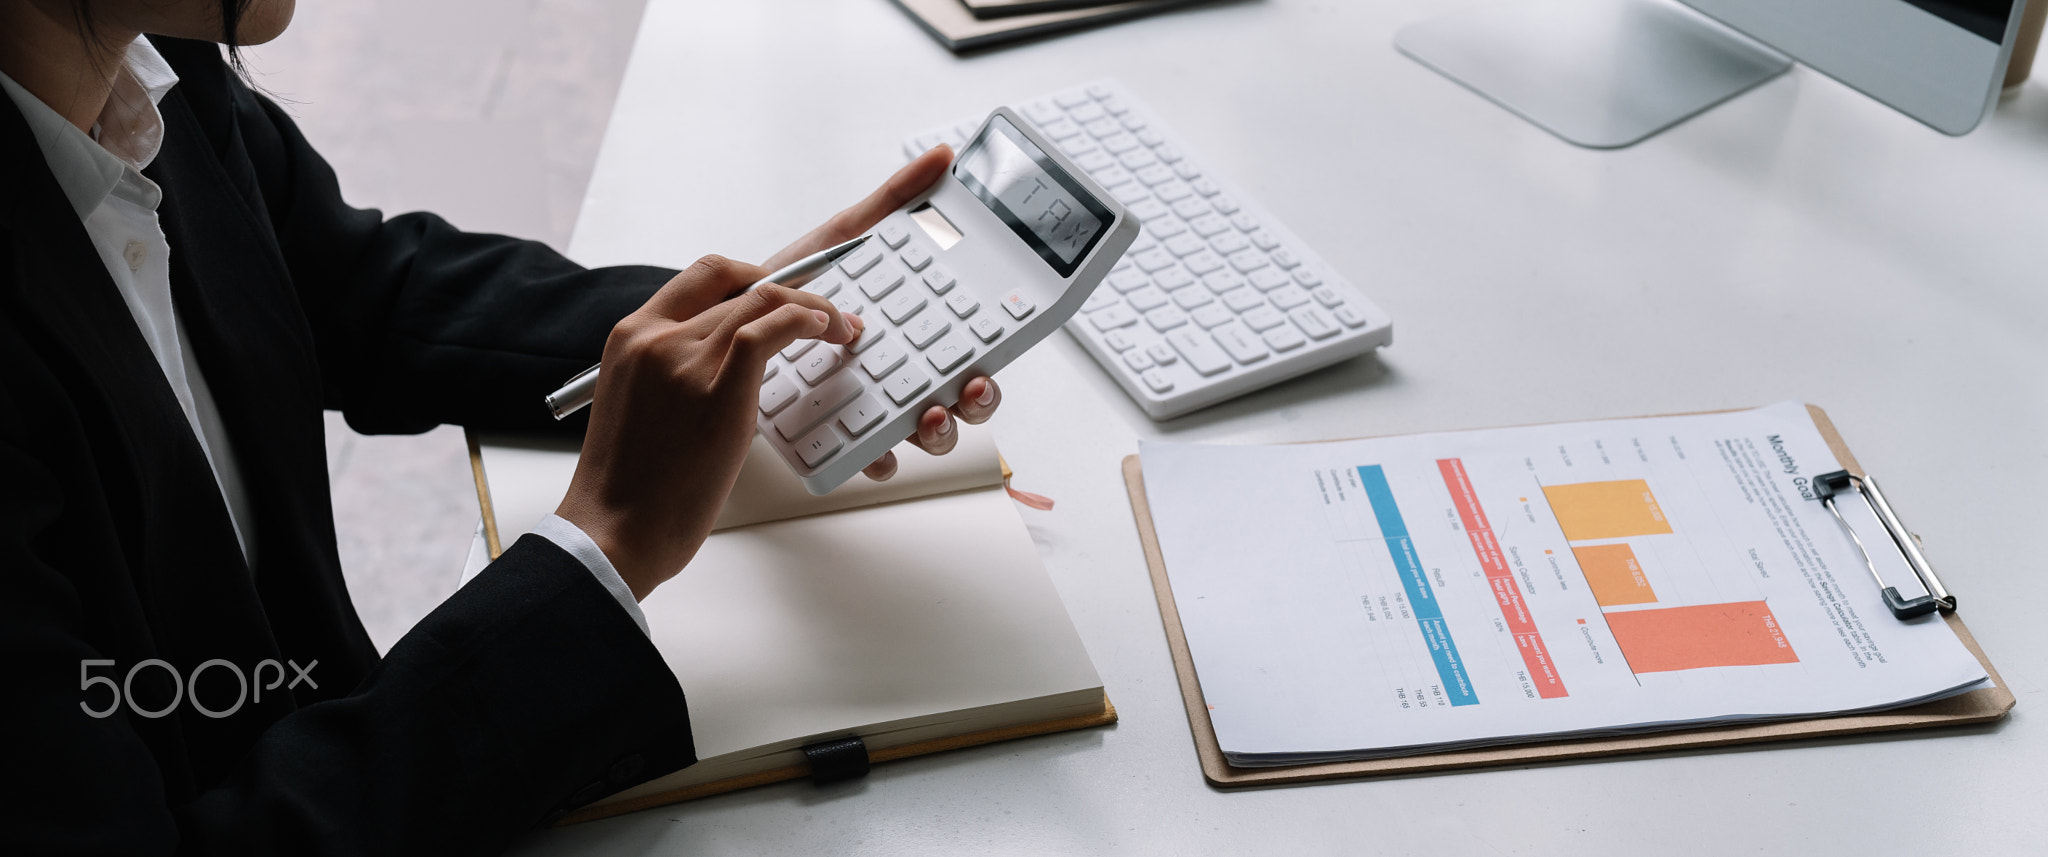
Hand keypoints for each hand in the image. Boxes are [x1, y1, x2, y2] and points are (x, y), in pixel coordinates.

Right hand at [556, 256, 859, 599]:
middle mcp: (655, 337)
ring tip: (840, 329)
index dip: (754, 274)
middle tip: (824, 313)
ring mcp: (684, 361)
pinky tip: (824, 332)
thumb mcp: (637, 404)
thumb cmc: (629, 485)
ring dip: (813, 306)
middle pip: (740, 284)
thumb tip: (726, 365)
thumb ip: (671, 372)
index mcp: (631, 336)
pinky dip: (806, 319)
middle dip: (794, 290)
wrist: (613, 530)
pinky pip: (768, 330)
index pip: (704, 277)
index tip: (783, 291)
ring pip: (762, 299)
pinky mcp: (717, 392)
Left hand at [764, 145, 1003, 481]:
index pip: (968, 351)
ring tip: (926, 417)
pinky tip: (870, 451)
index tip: (987, 362)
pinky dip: (873, 458)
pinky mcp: (828, 437)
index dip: (988, 361)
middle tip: (968, 390)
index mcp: (912, 332)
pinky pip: (862, 457)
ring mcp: (865, 409)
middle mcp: (897, 376)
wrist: (718, 330)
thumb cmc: (785, 289)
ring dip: (937, 433)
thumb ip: (891, 205)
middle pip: (957, 398)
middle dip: (975, 403)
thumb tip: (940, 157)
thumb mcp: (839, 243)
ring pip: (920, 433)